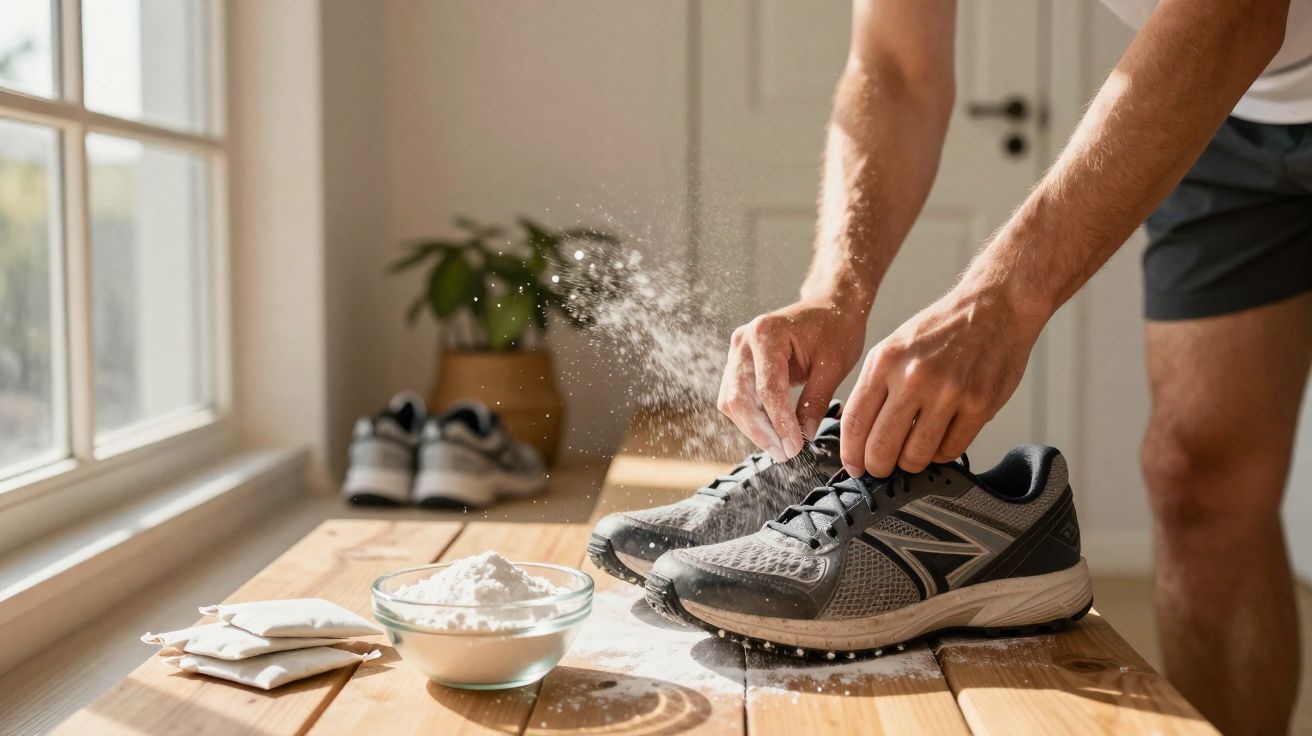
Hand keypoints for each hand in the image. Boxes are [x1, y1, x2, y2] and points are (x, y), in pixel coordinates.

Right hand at [717, 298, 867, 460]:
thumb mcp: (833, 366)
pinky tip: (773, 431)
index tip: (794, 448)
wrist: (829, 306)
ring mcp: (737, 351)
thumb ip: (815, 400)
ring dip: (754, 428)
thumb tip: (804, 436)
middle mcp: (744, 341)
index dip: (779, 423)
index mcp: (767, 333)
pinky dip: (752, 418)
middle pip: (740, 398)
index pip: (767, 388)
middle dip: (761, 431)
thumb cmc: (835, 328)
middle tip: (786, 454)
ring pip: (732, 402)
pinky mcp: (738, 363)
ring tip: (781, 447)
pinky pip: (736, 397)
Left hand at [840, 284, 1045, 476]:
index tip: (854, 466)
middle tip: (882, 469)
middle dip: (878, 467)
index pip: (855, 422)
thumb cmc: (942, 329)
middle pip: (881, 447)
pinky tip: (940, 440)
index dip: (851, 453)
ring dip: (910, 464)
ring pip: (915, 456)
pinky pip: (950, 450)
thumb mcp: (894, 347)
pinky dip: (941, 454)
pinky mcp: (978, 405)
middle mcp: (913, 377)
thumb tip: (860, 433)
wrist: (994, 307)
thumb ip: (875, 386)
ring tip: (912, 454)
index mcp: (884, 362)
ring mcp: (947, 393)